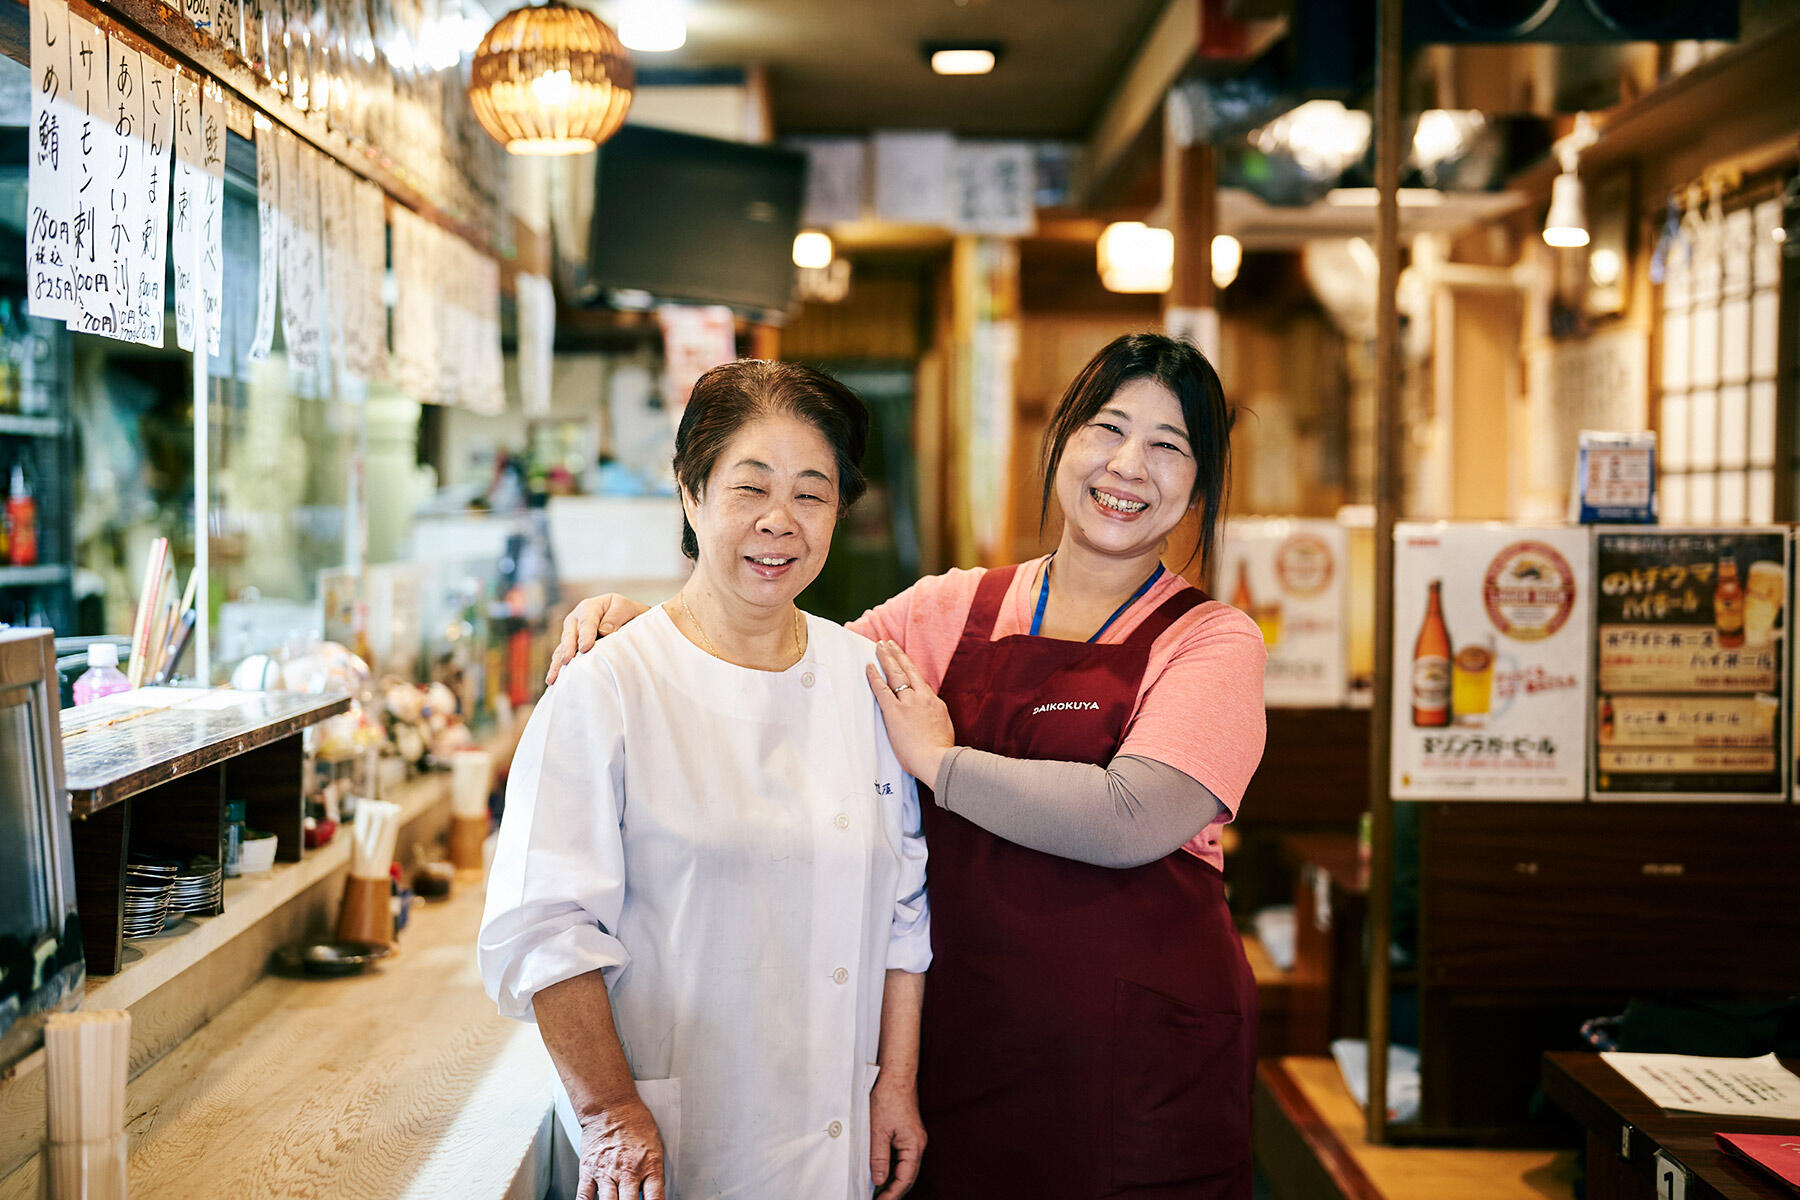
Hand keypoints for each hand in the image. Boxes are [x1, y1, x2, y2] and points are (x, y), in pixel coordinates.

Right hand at [547, 595, 649, 684]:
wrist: (625, 618)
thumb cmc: (625, 612)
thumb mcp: (625, 608)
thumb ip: (616, 617)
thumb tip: (603, 631)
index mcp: (589, 608)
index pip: (586, 622)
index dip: (585, 635)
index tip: (585, 648)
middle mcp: (575, 620)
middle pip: (569, 635)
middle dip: (567, 649)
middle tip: (566, 662)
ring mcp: (571, 634)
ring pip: (562, 648)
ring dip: (557, 663)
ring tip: (553, 678)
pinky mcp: (569, 647)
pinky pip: (561, 657)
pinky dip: (557, 668)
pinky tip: (554, 680)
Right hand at [576, 1098, 666, 1199]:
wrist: (611, 1106)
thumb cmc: (635, 1122)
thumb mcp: (655, 1146)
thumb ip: (653, 1173)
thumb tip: (651, 1194)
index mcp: (649, 1166)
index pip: (655, 1199)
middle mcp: (628, 1172)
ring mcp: (607, 1173)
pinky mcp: (589, 1171)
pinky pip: (584, 1196)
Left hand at [866, 640, 954, 785]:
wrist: (937, 759)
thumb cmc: (941, 751)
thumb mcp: (944, 727)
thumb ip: (935, 717)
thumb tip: (930, 716)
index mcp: (934, 702)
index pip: (919, 681)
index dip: (909, 667)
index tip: (903, 659)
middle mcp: (921, 698)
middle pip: (908, 670)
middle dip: (897, 655)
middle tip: (888, 643)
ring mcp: (908, 703)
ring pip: (896, 675)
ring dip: (886, 658)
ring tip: (880, 647)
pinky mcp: (894, 712)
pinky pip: (882, 689)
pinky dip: (874, 677)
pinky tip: (868, 667)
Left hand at [869, 1073, 925, 1197]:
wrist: (895, 1075)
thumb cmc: (889, 1097)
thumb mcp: (878, 1131)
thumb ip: (879, 1158)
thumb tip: (879, 1180)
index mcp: (914, 1146)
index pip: (905, 1180)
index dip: (892, 1194)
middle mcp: (917, 1145)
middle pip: (907, 1176)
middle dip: (892, 1191)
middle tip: (876, 1199)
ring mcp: (912, 1139)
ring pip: (904, 1167)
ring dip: (891, 1179)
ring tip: (875, 1190)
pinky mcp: (906, 1133)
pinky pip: (901, 1156)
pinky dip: (891, 1167)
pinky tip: (880, 1171)